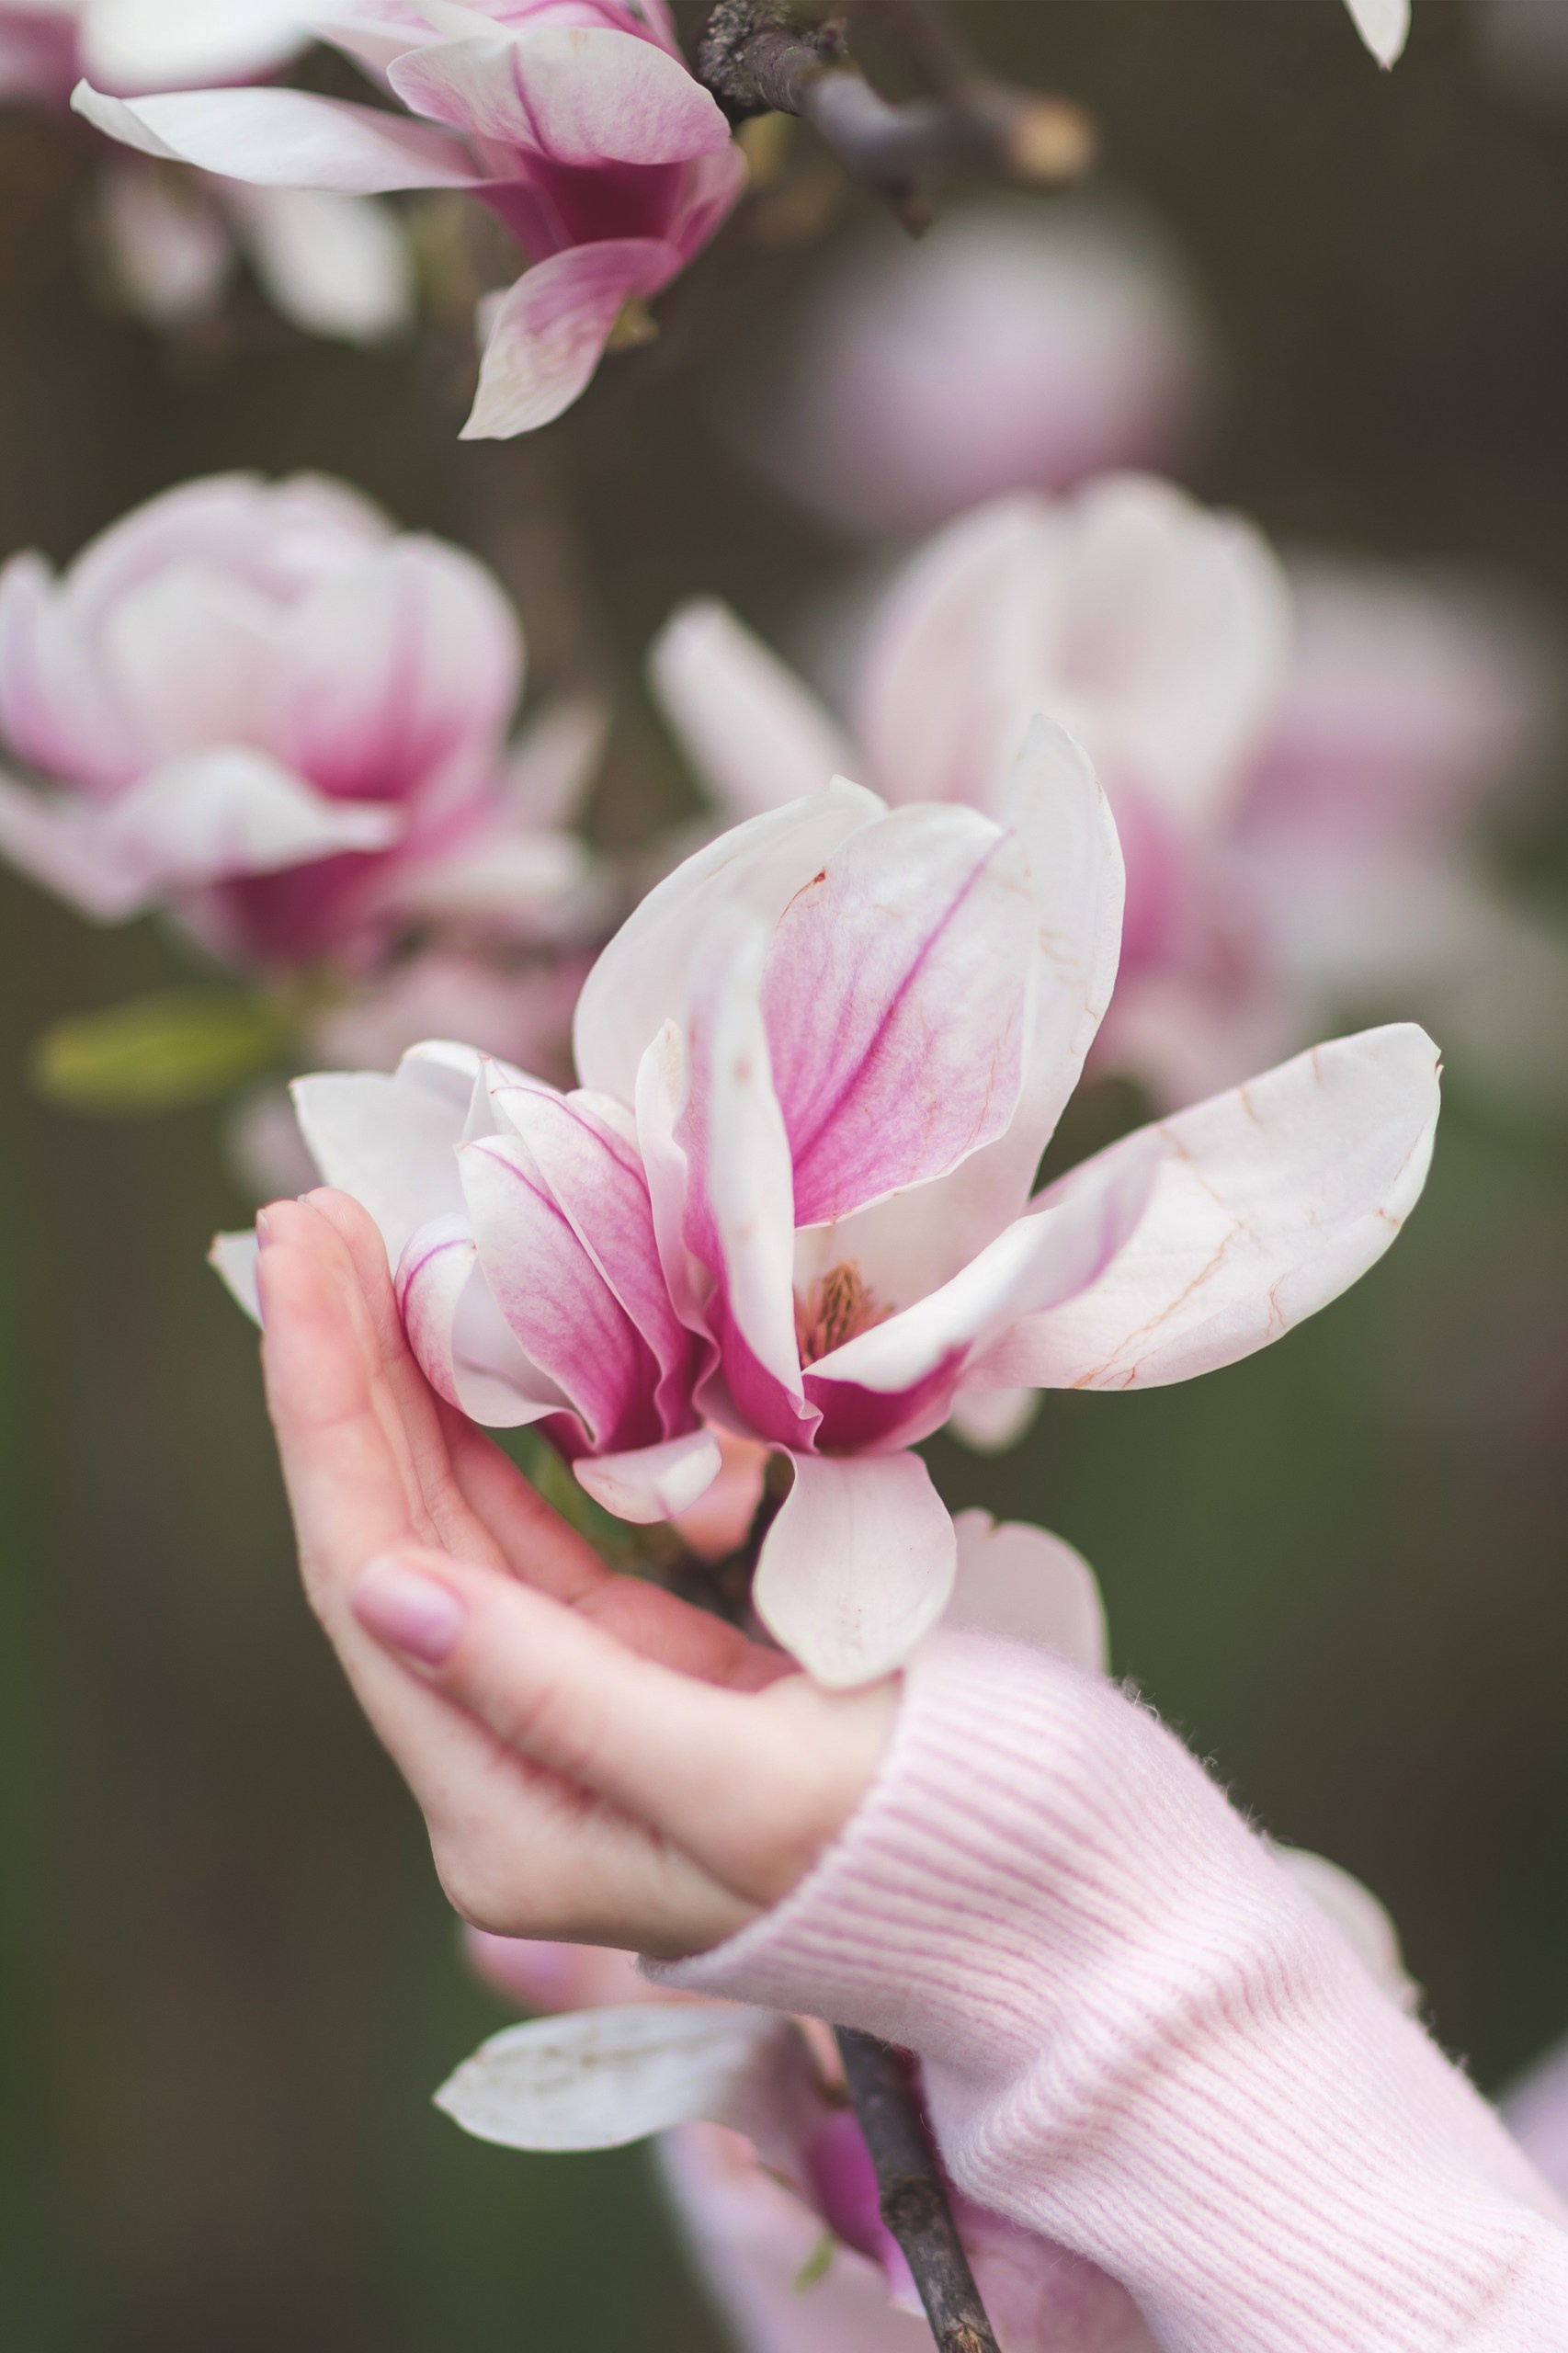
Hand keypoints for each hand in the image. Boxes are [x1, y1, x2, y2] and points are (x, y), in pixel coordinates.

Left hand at [254, 1191, 897, 1958]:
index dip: (328, 1408)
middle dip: (347, 1372)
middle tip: (316, 1212)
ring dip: (408, 1387)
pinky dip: (498, 1433)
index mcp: (513, 1822)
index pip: (372, 1580)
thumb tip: (381, 1591)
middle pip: (393, 1540)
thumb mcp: (745, 1781)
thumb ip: (558, 1696)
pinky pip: (537, 1532)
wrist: (1062, 1891)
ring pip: (456, 1526)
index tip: (305, 1258)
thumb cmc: (934, 1838)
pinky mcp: (647, 1669)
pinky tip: (463, 1348)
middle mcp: (515, 1774)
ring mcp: (578, 1715)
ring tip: (362, 1250)